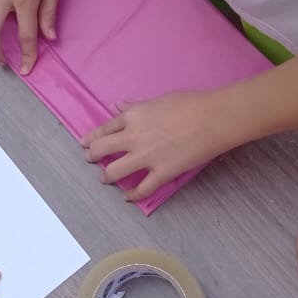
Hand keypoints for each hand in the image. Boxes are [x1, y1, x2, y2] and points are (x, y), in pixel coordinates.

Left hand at [80, 91, 232, 200]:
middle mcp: (133, 137)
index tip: (85, 143)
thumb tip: (118, 104)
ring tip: (105, 179)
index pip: (105, 129)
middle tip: (89, 159)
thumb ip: (135, 106)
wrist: (212, 119)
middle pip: (102, 149)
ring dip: (107, 176)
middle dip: (92, 156)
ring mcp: (146, 157)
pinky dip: (132, 195)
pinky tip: (126, 197)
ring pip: (115, 171)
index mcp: (132, 117)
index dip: (92, 137)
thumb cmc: (189, 104)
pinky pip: (142, 188)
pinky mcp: (161, 173)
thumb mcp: (157, 100)